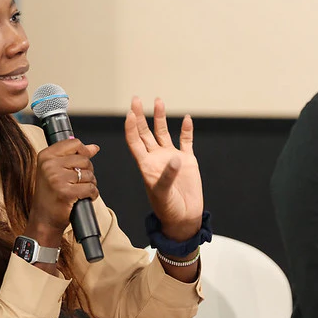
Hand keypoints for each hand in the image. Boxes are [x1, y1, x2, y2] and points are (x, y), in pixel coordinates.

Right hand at [26, 138, 99, 247]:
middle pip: (84, 159)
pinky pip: (91, 188)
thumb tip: (94, 147)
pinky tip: (84, 197)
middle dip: (87, 171)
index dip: (84, 151)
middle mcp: (49, 166)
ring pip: (89, 174)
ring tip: (79, 190)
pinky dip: (92, 194)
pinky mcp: (66, 193)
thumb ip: (75, 155)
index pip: (74, 143)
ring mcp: (57, 179)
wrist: (44, 219)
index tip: (83, 160)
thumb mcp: (56, 170)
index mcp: (45, 156)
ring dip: (90, 183)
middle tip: (78, 181)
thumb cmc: (50, 195)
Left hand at [124, 97, 203, 240]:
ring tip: (158, 101)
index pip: (134, 142)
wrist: (184, 218)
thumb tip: (174, 159)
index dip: (131, 128)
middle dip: (140, 116)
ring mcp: (171, 158)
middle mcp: (156, 158)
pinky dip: (186, 130)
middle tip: (135, 99)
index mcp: (146, 165)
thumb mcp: (162, 194)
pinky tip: (186, 119)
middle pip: (145, 133)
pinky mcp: (187, 161)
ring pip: (163, 133)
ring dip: (160, 118)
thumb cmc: (168, 209)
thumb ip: (167, 176)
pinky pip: (186, 141)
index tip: (130, 113)